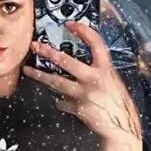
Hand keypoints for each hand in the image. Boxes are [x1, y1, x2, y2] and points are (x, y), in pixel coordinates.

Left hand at [23, 22, 143, 150]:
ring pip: (56, 82)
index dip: (82, 31)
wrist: (121, 125)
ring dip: (40, 75)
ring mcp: (83, 94)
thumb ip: (97, 71)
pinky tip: (57, 99)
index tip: (70, 25)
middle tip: (36, 47)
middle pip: (67, 62)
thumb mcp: (113, 80)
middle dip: (49, 52)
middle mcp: (93, 79)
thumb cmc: (119, 102)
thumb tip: (81, 63)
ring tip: (28, 70)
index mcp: (106, 69)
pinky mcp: (77, 108)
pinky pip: (62, 102)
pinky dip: (59, 100)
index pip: (95, 43)